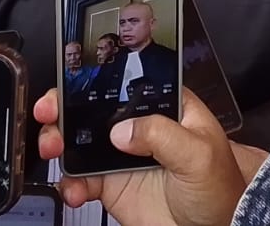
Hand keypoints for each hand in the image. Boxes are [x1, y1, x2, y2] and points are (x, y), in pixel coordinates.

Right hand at [34, 87, 259, 225]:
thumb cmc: (219, 187)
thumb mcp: (200, 154)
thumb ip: (163, 135)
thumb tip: (122, 130)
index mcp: (163, 107)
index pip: (124, 81)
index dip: (93, 78)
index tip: (70, 84)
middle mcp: (138, 126)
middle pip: (92, 107)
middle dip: (63, 106)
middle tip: (49, 114)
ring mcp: (121, 156)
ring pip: (79, 141)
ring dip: (59, 142)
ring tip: (54, 151)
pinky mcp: (110, 185)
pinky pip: (80, 180)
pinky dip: (70, 184)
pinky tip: (74, 190)